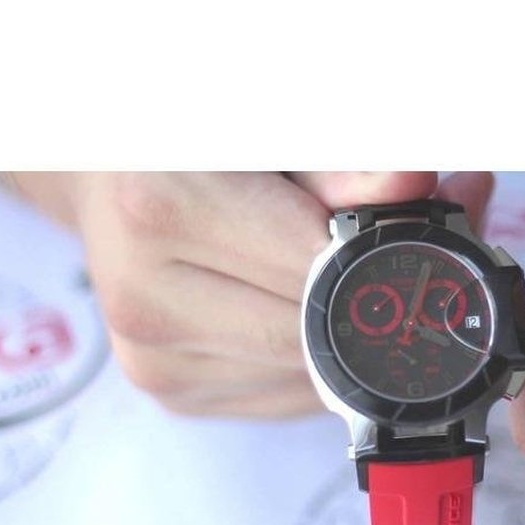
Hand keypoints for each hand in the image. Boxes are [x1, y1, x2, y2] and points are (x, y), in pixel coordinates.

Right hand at [4, 170, 493, 418]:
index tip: (421, 237)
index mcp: (158, 208)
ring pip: (307, 375)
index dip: (378, 256)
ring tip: (339, 275)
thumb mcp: (264, 128)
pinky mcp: (172, 393)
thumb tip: (416, 185)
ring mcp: (154, 360)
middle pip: (314, 330)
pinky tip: (302, 311)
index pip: (315, 265)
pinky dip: (315, 360)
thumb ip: (341, 165)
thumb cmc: (191, 143)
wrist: (103, 178)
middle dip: (367, 297)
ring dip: (345, 334)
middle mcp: (145, 297)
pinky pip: (286, 396)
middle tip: (399, 254)